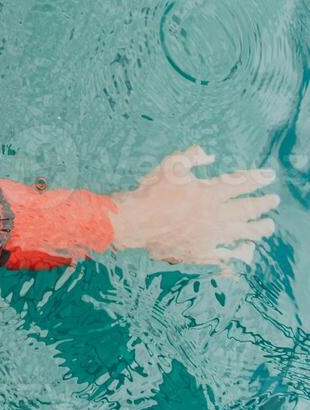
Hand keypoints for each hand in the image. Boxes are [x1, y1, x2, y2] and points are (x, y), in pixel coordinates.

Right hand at [109, 146, 278, 268]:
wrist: (136, 222)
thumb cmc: (152, 192)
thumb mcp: (170, 166)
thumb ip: (191, 157)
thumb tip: (208, 154)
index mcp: (211, 193)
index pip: (242, 184)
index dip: (258, 179)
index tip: (269, 176)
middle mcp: (217, 215)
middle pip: (248, 210)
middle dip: (264, 204)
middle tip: (274, 200)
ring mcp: (211, 236)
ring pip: (243, 233)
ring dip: (259, 229)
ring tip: (268, 226)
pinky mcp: (202, 251)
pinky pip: (226, 255)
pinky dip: (237, 253)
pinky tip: (244, 251)